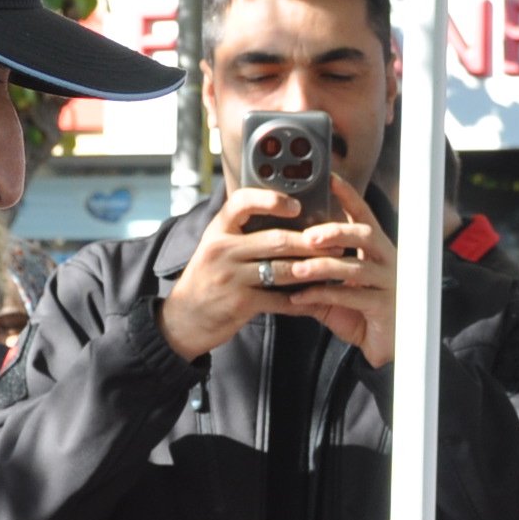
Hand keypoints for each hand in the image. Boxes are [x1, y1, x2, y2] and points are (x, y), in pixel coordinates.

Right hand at [159, 181, 396, 365]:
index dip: (271, 200)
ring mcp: (231, 278)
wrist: (183, 320)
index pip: (242, 201)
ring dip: (313, 268)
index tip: (296, 205)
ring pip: (283, 269)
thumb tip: (281, 213)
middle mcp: (222, 250)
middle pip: (276, 239)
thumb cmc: (206, 279)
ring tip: (335, 266)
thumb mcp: (215, 247)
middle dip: (310, 241)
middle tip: (336, 241)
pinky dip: (302, 300)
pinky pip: (280, 300)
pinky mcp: (240, 304)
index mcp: (218, 230)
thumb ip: (240, 231)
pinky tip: (319, 297)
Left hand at [272, 180, 398, 367]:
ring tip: (296, 269)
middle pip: (364, 234)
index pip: (363, 215)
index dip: (348, 196)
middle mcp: (387, 260)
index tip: (331, 178)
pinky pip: (352, 296)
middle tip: (307, 235)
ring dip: (323, 266)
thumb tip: (284, 261)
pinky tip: (300, 298)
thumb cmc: (364, 313)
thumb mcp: (337, 290)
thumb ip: (317, 276)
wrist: (389, 347)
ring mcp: (389, 282)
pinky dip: (323, 295)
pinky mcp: (384, 306)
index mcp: (376, 249)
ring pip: (356, 266)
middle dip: (335, 231)